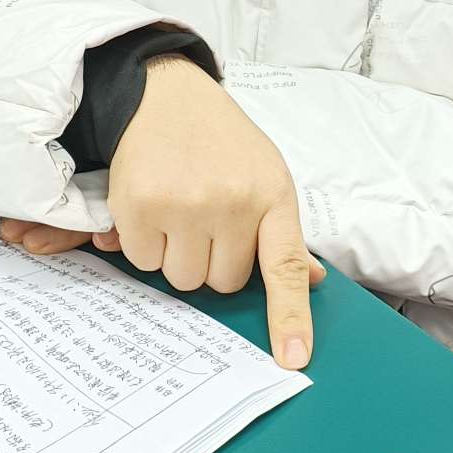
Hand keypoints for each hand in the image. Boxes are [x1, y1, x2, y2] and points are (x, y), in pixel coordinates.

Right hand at [0, 60, 321, 369]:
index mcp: (273, 195)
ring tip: (179, 210)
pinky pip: (143, 261)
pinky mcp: (141, 205)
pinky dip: (143, 243)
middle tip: (206, 220)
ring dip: (177, 255)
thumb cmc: (220, 142)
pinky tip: (152, 207)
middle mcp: (232, 201)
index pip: (284, 267)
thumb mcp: (265, 174)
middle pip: (222, 284)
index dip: (290, 317)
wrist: (165, 94)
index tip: (294, 359)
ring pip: (182, 278)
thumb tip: (312, 280)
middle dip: (212, 261)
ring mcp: (185, 204)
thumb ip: (282, 232)